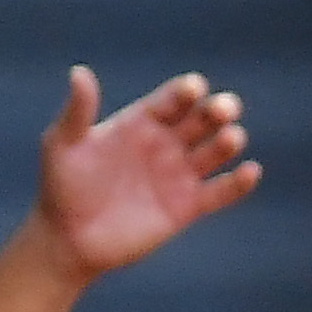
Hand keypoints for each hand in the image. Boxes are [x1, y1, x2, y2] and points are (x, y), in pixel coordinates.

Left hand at [33, 68, 259, 278]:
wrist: (69, 239)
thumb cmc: (61, 188)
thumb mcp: (63, 144)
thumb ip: (78, 111)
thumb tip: (79, 72)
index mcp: (140, 122)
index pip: (171, 100)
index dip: (186, 92)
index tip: (194, 89)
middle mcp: (164, 144)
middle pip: (200, 120)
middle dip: (216, 111)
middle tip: (224, 108)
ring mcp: (177, 176)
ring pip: (213, 152)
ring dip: (227, 143)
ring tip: (232, 138)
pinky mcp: (187, 208)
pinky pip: (219, 193)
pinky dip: (237, 184)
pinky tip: (250, 172)